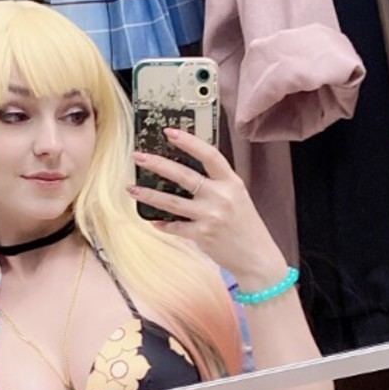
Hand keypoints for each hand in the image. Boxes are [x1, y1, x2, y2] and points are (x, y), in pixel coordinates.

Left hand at [128, 128, 284, 287]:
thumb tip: (187, 171)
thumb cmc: (245, 225)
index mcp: (231, 182)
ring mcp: (210, 216)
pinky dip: (162, 224)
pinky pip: (175, 227)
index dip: (189, 142)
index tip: (170, 132)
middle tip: (139, 156)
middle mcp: (221, 197)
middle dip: (158, 164)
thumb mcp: (237, 197)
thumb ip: (217, 183)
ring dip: (149, 195)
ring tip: (131, 188)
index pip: (209, 155)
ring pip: (172, 202)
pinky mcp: (202, 235)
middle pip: (184, 175)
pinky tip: (152, 220)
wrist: (257, 257)